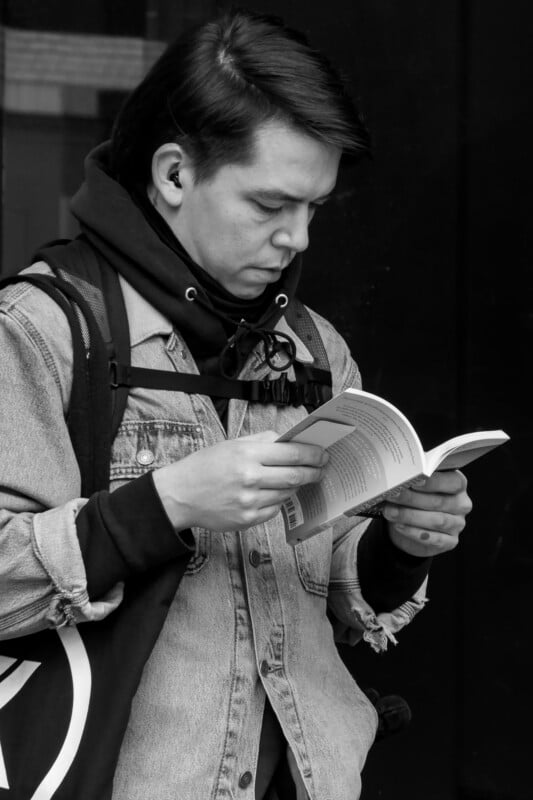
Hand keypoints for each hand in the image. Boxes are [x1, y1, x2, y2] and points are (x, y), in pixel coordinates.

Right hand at [152, 430, 327, 531]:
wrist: (180, 495)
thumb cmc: (205, 466)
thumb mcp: (232, 444)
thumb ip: (263, 441)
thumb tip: (290, 440)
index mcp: (247, 455)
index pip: (292, 454)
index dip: (313, 454)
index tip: (323, 454)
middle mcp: (250, 479)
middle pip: (295, 476)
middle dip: (314, 472)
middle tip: (322, 468)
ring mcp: (249, 502)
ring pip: (287, 494)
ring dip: (295, 486)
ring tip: (297, 479)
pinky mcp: (247, 519)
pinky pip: (274, 510)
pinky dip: (278, 501)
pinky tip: (272, 493)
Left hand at [382, 470, 472, 556]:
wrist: (412, 526)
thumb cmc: (415, 500)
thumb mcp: (414, 488)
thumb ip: (411, 483)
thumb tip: (395, 481)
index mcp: (457, 484)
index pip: (453, 482)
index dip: (434, 482)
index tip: (414, 481)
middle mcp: (461, 504)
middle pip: (440, 501)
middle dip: (413, 498)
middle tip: (393, 495)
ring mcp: (457, 524)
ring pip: (437, 520)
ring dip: (410, 516)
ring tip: (390, 511)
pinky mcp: (450, 541)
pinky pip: (435, 539)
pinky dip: (414, 533)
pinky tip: (399, 526)